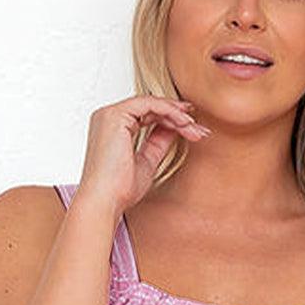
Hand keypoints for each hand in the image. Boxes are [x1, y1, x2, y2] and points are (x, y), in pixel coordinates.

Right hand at [76, 93, 211, 220]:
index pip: (146, 116)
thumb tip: (174, 129)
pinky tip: (184, 122)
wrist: (105, 200)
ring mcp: (110, 114)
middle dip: (178, 118)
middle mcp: (108, 118)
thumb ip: (158, 143)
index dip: (171, 120)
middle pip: (150, 109)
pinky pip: (149, 104)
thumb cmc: (120, 190)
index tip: (192, 128)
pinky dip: (169, 111)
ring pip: (151, 104)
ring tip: (194, 128)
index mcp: (113, 129)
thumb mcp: (147, 162)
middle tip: (199, 129)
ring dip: (176, 115)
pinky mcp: (116, 115)